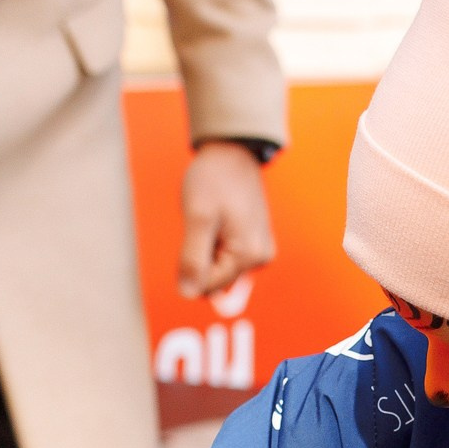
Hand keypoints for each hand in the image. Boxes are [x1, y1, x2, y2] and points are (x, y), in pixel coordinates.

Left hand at [177, 141, 273, 298]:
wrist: (232, 153)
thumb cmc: (214, 179)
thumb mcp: (197, 218)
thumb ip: (192, 259)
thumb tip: (188, 294)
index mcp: (249, 255)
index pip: (206, 287)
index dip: (189, 264)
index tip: (194, 233)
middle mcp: (260, 259)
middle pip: (215, 281)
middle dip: (201, 257)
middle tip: (203, 225)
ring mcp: (260, 252)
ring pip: (219, 270)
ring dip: (207, 249)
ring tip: (213, 219)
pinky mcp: (256, 245)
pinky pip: (227, 258)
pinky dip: (216, 243)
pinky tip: (220, 220)